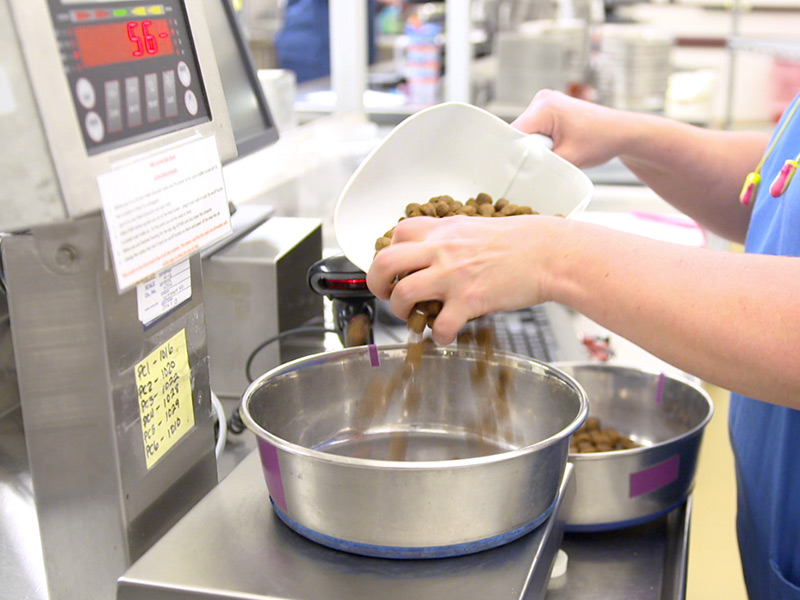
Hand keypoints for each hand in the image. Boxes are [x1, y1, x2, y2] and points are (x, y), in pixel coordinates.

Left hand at [366, 215, 564, 343]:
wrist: (549, 253)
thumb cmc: (519, 242)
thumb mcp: (475, 227)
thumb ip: (449, 237)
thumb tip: (431, 253)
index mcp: (443, 231)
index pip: (397, 235)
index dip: (390, 254)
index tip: (396, 268)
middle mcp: (441, 250)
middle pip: (385, 263)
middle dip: (377, 284)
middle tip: (388, 294)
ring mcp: (453, 275)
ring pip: (403, 295)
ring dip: (402, 312)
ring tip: (415, 317)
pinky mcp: (469, 300)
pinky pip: (439, 325)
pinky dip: (438, 336)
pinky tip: (445, 335)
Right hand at [511, 89, 630, 168]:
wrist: (622, 131)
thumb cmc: (601, 141)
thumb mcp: (568, 158)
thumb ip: (541, 164)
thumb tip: (520, 172)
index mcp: (544, 106)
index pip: (514, 133)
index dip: (513, 154)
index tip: (519, 170)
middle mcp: (542, 99)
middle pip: (519, 132)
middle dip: (527, 150)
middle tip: (546, 162)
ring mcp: (546, 101)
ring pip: (527, 132)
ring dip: (536, 146)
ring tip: (557, 152)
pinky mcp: (550, 108)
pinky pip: (535, 129)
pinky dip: (542, 141)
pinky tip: (557, 146)